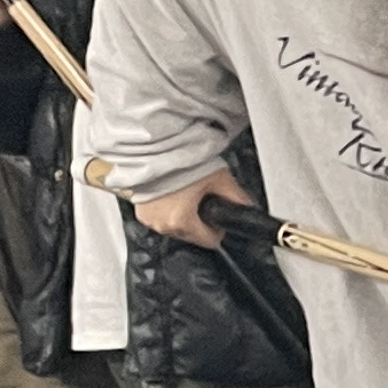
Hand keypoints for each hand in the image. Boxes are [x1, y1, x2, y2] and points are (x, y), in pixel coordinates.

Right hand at [133, 167, 251, 245]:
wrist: (152, 146)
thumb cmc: (178, 159)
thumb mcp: (218, 178)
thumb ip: (236, 198)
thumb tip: (248, 207)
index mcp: (181, 222)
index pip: (210, 241)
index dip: (218, 228)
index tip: (217, 213)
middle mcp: (162, 224)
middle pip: (192, 234)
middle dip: (199, 219)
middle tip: (201, 196)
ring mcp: (148, 218)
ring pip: (174, 225)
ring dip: (182, 213)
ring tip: (184, 191)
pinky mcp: (139, 210)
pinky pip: (158, 216)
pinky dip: (165, 207)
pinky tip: (170, 191)